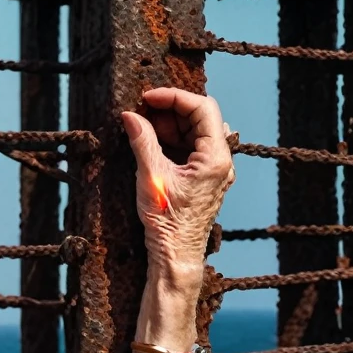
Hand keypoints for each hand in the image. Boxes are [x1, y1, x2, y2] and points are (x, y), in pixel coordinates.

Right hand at [122, 87, 234, 283]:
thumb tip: (130, 116)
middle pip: (201, 118)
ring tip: (143, 126)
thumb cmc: (168, 222)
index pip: (202, 108)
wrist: (175, 254)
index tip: (147, 97)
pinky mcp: (205, 178)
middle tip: (141, 111)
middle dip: (170, 110)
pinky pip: (193, 148)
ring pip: (196, 132)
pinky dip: (173, 140)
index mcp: (216, 157)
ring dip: (170, 124)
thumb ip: (142, 141)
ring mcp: (215, 170)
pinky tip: (152, 143)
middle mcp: (222, 160)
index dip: (173, 97)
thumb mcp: (151, 176)